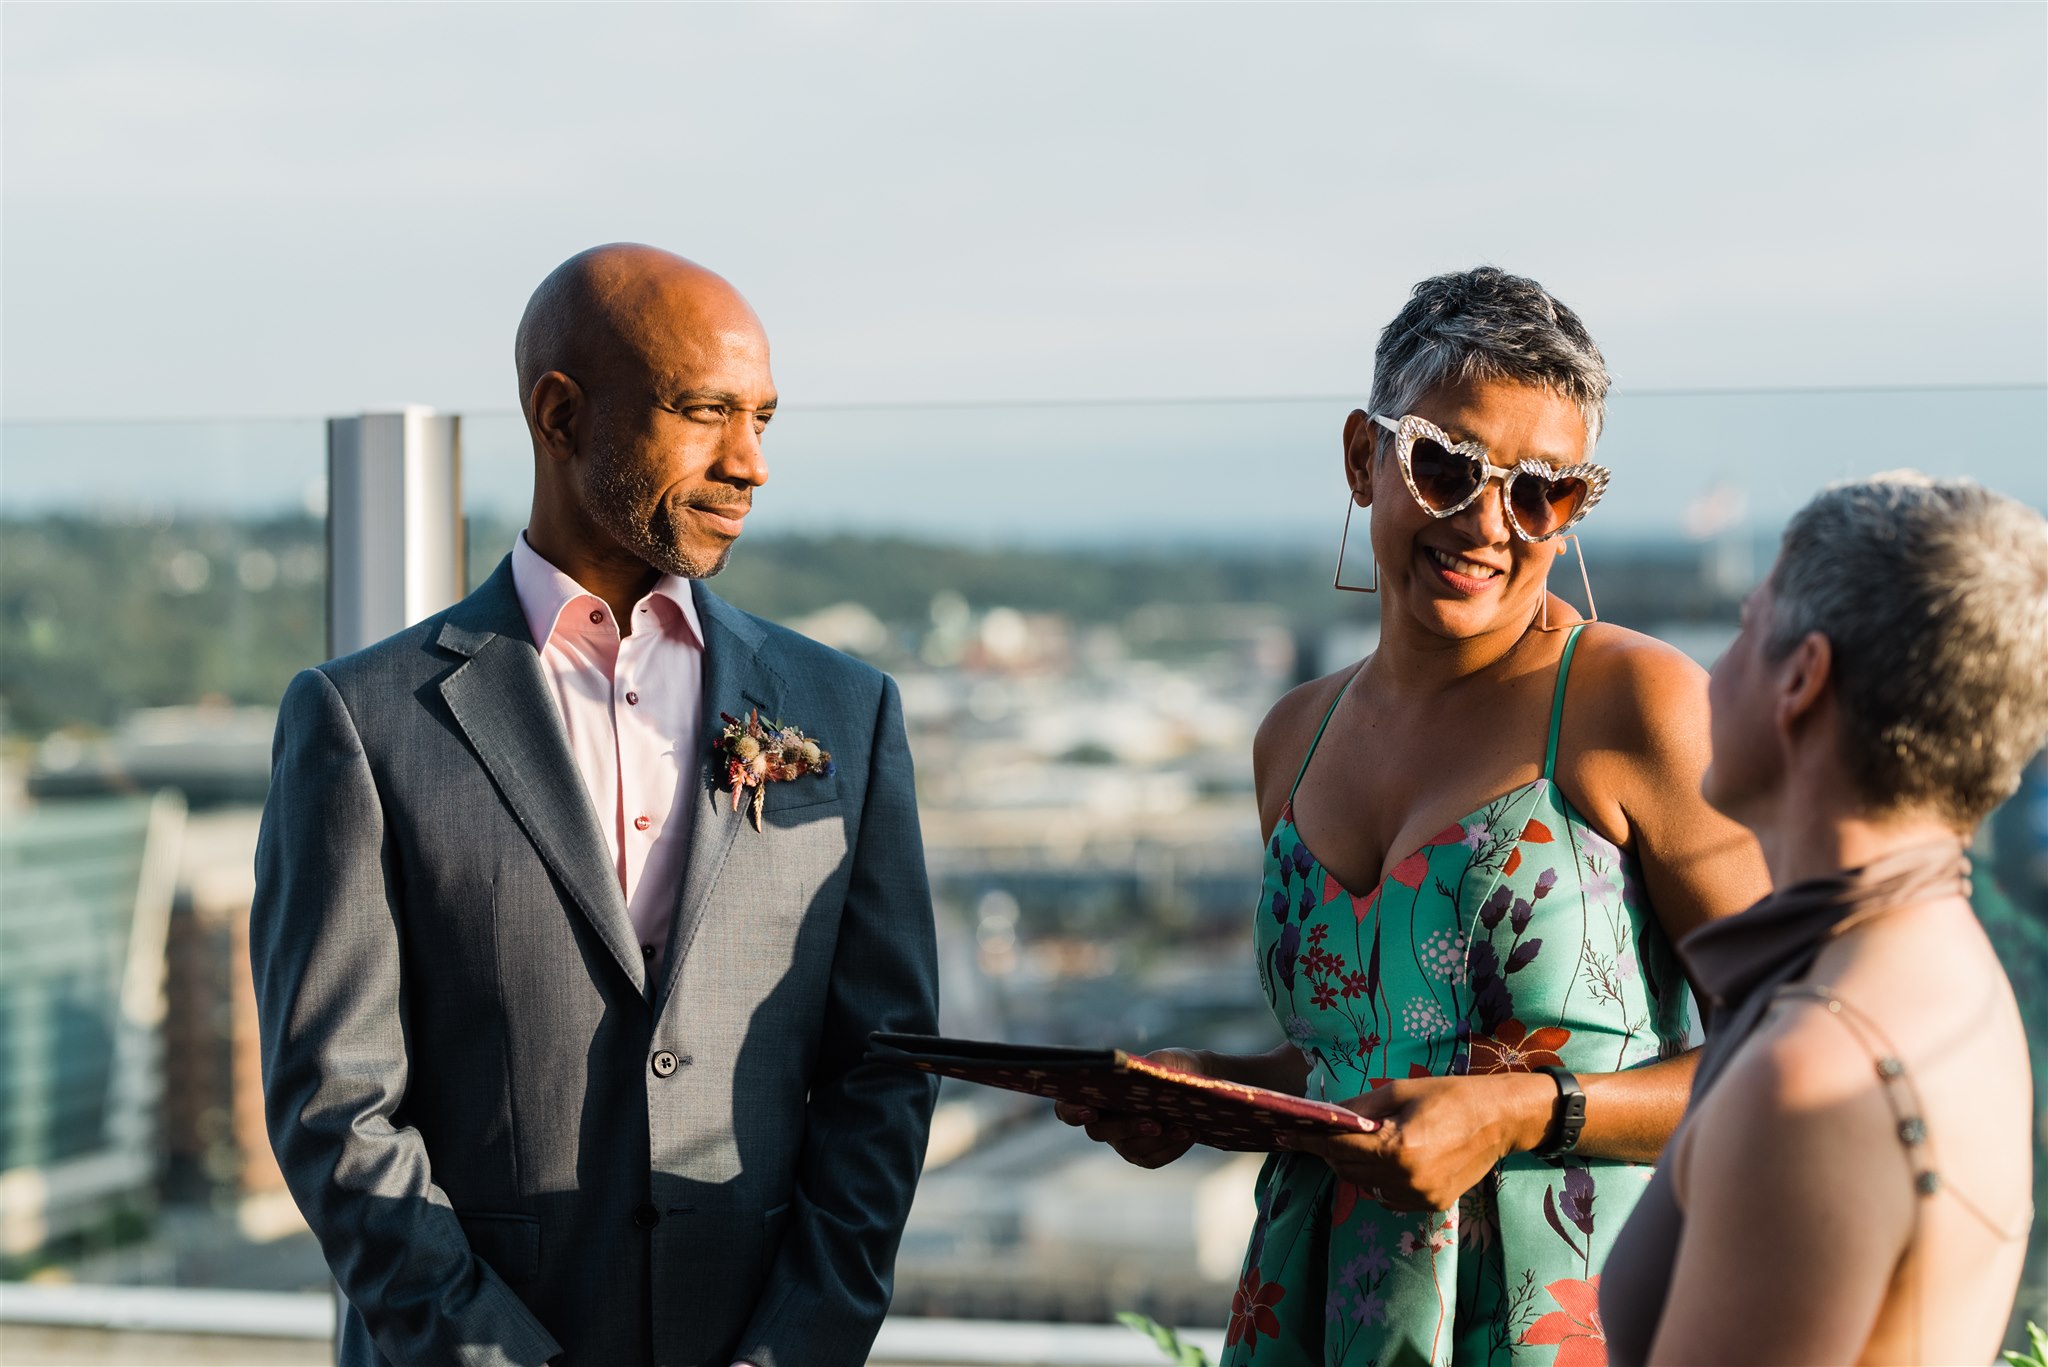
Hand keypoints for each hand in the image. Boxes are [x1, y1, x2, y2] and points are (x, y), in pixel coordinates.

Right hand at [1052, 1047, 1204, 1168]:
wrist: (1197, 1081)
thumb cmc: (1169, 1066)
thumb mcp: (1159, 1060)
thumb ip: (1146, 1070)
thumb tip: (1140, 1078)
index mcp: (1095, 1094)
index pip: (1067, 1108)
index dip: (1072, 1112)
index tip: (1091, 1111)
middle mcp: (1101, 1121)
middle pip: (1099, 1132)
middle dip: (1125, 1127)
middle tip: (1153, 1122)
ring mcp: (1121, 1141)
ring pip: (1130, 1148)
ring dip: (1157, 1139)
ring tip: (1183, 1126)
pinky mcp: (1143, 1155)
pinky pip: (1152, 1158)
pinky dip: (1172, 1147)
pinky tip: (1189, 1132)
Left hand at [1287, 1072, 1551, 1210]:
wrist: (1500, 1119)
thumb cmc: (1450, 1096)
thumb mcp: (1401, 1091)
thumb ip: (1360, 1106)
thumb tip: (1326, 1113)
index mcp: (1398, 1147)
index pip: (1339, 1146)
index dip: (1310, 1140)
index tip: (1286, 1135)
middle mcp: (1406, 1179)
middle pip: (1348, 1169)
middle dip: (1331, 1151)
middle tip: (1324, 1133)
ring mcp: (1420, 1197)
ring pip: (1365, 1186)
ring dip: (1355, 1166)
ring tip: (1360, 1143)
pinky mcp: (1431, 1205)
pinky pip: (1387, 1197)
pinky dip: (1378, 1180)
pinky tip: (1388, 1159)